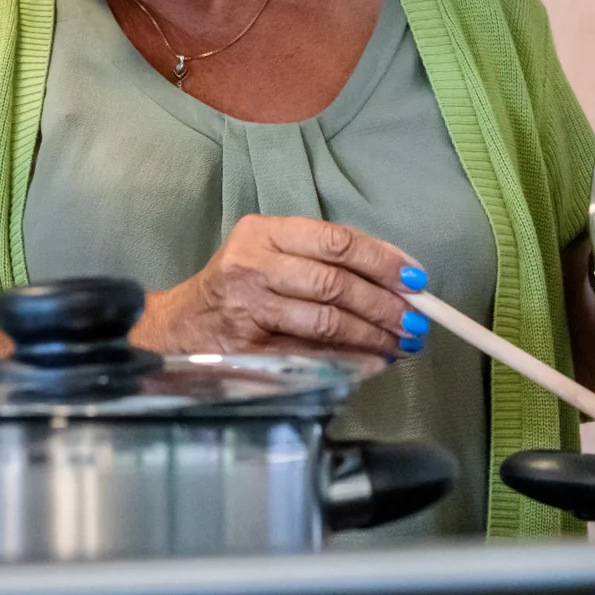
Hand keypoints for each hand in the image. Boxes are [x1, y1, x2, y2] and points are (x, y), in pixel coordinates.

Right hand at [133, 214, 426, 361]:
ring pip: (327, 320)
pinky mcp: (249, 348)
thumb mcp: (268, 254)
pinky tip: (373, 362)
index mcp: (263, 232)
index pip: (336, 241)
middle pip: (335, 282)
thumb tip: (398, 280)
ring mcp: (249, 308)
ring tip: (402, 343)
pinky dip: (350, 360)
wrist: (178, 327)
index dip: (383, 260)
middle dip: (385, 304)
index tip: (416, 279)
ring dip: (374, 335)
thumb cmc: (235, 287)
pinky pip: (312, 354)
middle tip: (416, 321)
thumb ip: (322, 259)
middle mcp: (253, 265)